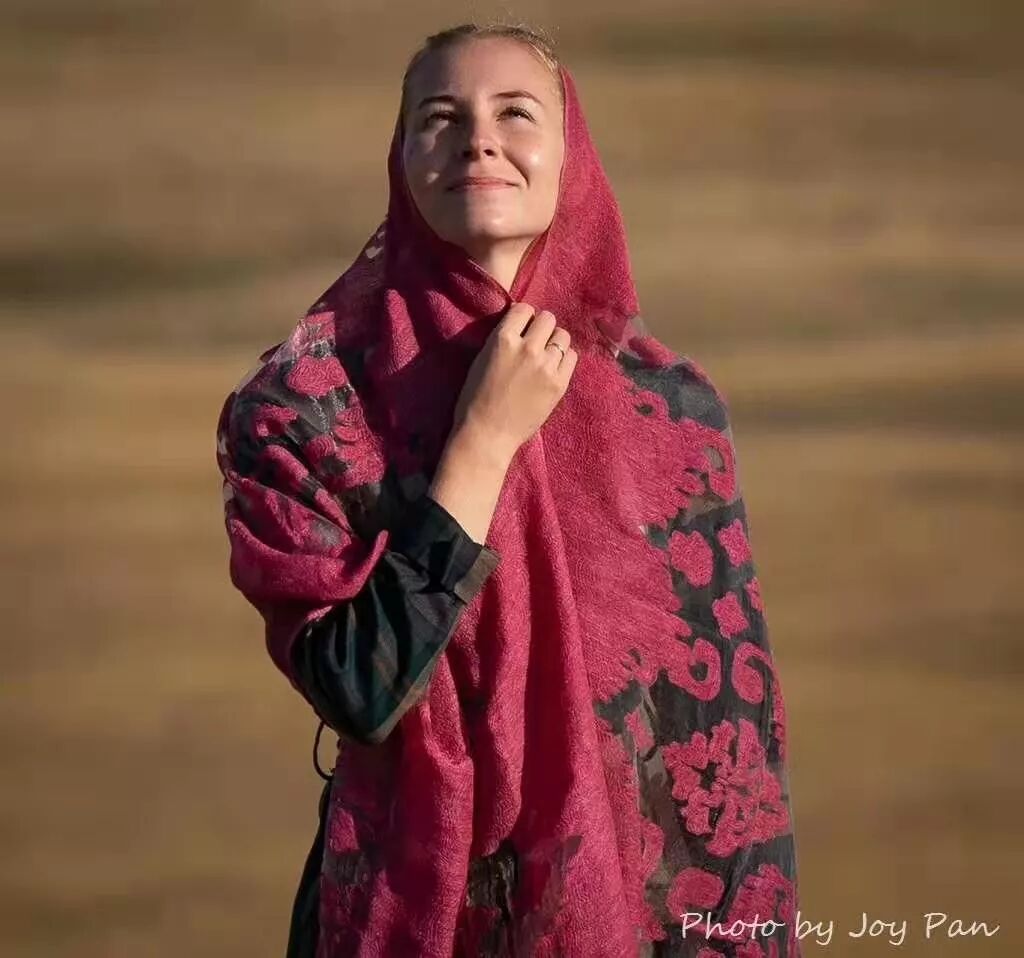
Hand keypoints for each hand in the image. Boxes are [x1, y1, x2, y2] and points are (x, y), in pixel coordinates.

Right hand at [452, 302, 577, 460]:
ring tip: (545, 357)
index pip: (524, 309)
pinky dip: (564, 359)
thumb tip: (520, 326)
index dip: (524, 318)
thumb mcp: (482, 359)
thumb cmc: (475, 399)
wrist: (487, 434)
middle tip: (536, 342)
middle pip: (548, 318)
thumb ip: (502, 340)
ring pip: (562, 336)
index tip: (522, 329)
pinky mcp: (559, 384)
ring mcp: (546, 366)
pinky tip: (553, 369)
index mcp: (502, 339)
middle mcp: (527, 348)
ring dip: (554, 343)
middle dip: (541, 327)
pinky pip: (572, 357)